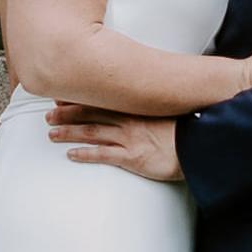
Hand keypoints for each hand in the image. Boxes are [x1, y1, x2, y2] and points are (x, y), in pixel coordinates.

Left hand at [46, 102, 182, 180]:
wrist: (201, 144)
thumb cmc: (189, 128)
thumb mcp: (169, 110)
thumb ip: (153, 105)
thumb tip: (146, 102)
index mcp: (136, 106)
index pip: (102, 98)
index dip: (81, 97)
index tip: (65, 95)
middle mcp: (129, 119)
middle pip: (90, 114)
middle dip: (67, 113)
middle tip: (49, 114)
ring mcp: (129, 138)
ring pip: (91, 132)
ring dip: (69, 132)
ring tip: (52, 133)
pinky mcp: (132, 157)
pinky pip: (103, 155)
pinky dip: (85, 154)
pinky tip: (71, 154)